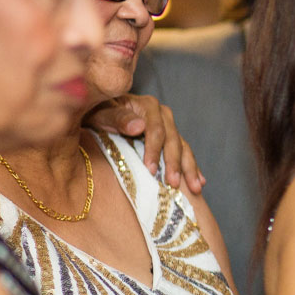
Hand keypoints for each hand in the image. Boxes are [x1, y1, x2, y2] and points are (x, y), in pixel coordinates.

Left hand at [84, 94, 203, 191]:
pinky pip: (184, 152)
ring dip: (189, 168)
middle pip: (173, 140)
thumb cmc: (95, 112)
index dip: (155, 150)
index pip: (156, 130)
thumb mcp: (101, 113)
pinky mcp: (169, 137)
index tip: (151, 170)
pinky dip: (191, 167)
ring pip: (183, 147)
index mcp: (147, 106)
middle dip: (175, 163)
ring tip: (196, 188)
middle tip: (173, 183)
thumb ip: (118, 118)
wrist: (97, 111)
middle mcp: (162, 114)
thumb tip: (139, 127)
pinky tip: (200, 180)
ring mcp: (168, 126)